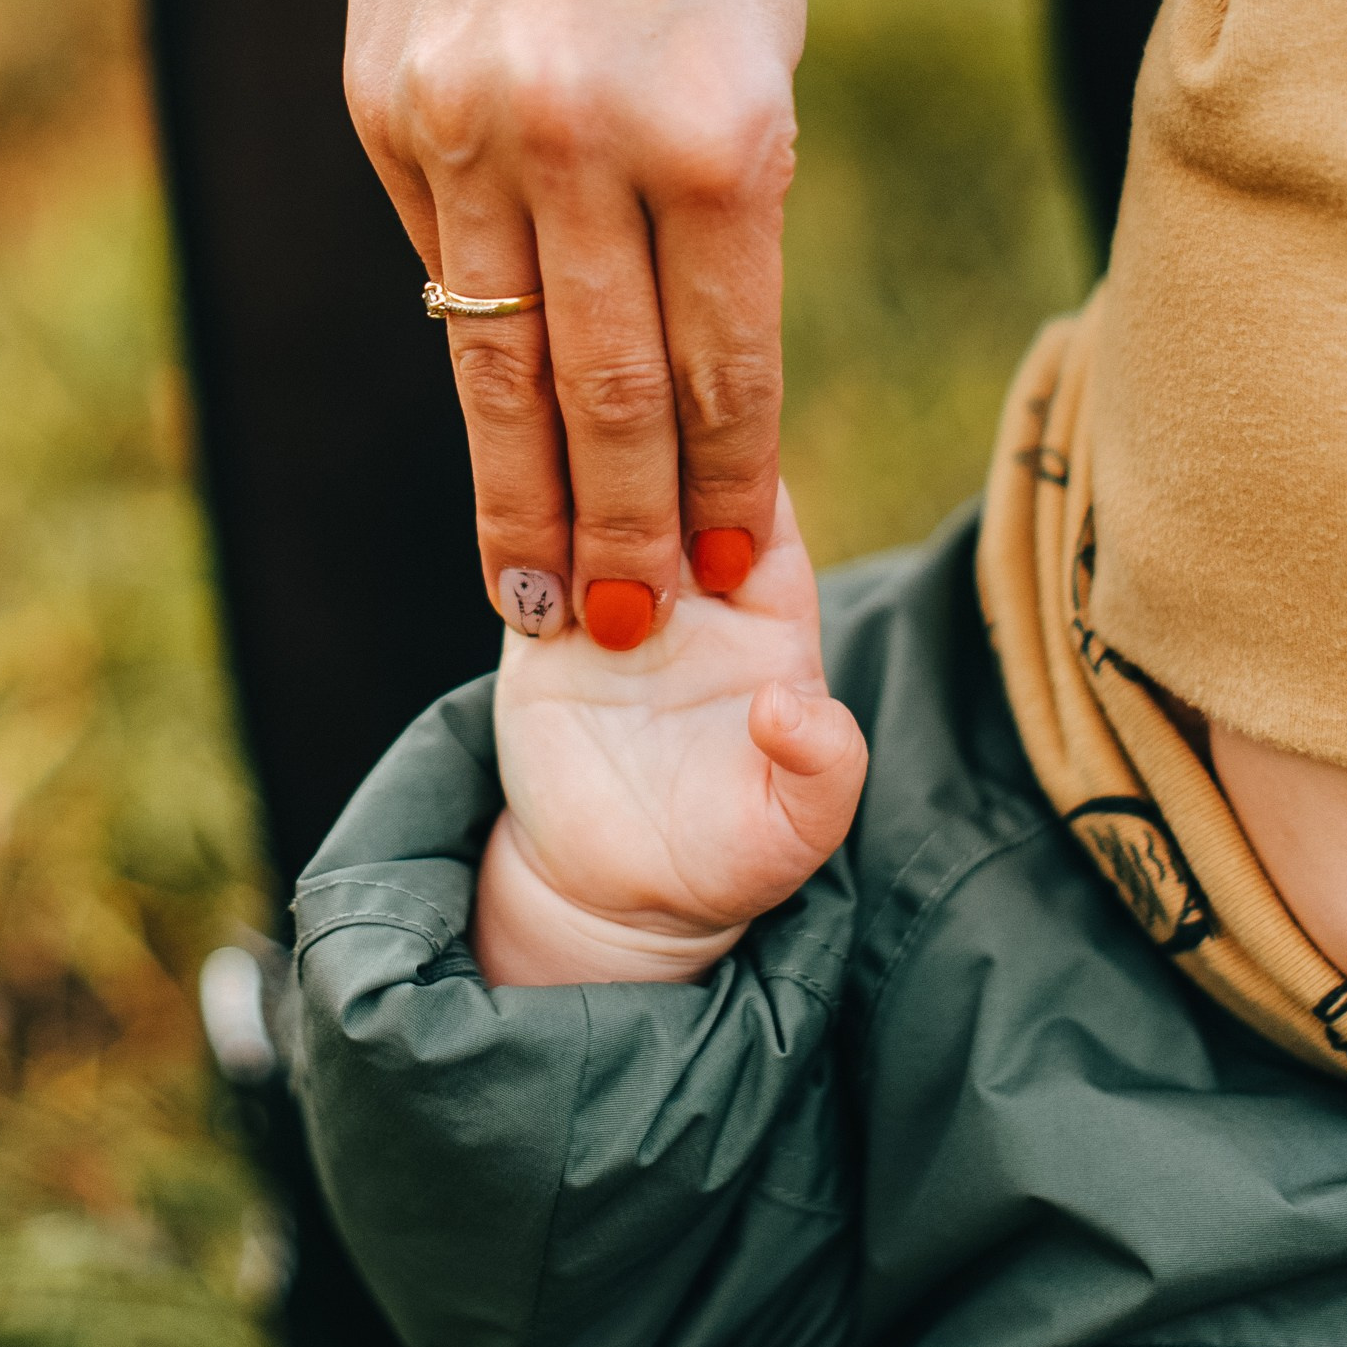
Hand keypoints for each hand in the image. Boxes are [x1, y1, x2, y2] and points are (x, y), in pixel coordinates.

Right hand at [346, 0, 805, 642]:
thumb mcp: (752, 53)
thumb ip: (707, 210)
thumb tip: (657, 384)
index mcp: (718, 131)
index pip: (720, 364)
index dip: (722, 484)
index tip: (723, 573)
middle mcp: (585, 139)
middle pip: (604, 394)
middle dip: (618, 532)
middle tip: (621, 630)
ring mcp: (467, 121)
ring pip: (496, 355)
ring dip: (519, 491)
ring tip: (530, 592)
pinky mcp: (383, 99)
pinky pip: (437, 248)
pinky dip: (469, 336)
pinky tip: (485, 418)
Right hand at [472, 488, 864, 983]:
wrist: (613, 891)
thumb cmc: (727, 853)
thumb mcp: (794, 830)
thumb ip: (825, 769)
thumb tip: (785, 706)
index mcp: (767, 607)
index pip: (762, 499)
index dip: (742, 471)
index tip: (711, 469)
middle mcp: (689, 582)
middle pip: (674, 471)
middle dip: (651, 456)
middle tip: (623, 475)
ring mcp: (610, 590)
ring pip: (595, 490)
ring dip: (580, 480)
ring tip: (569, 514)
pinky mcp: (541, 620)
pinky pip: (528, 544)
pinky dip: (522, 525)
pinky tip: (523, 539)